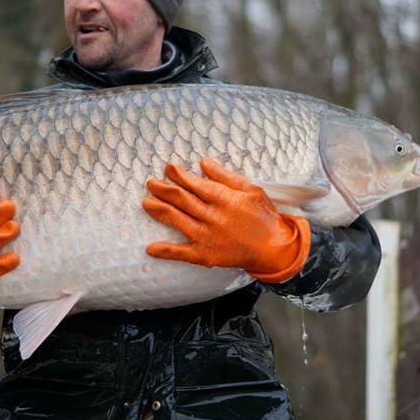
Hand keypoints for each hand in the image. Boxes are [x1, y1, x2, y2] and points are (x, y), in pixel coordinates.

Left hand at [143, 158, 310, 282]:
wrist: (274, 248)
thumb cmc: (264, 216)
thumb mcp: (250, 189)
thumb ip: (225, 176)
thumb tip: (203, 163)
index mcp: (224, 199)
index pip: (196, 184)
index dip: (179, 175)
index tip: (168, 168)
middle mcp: (213, 217)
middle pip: (182, 200)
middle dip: (163, 189)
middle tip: (150, 183)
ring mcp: (207, 237)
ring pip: (177, 220)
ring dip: (159, 211)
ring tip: (146, 203)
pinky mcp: (206, 255)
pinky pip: (182, 253)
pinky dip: (166, 251)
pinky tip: (150, 248)